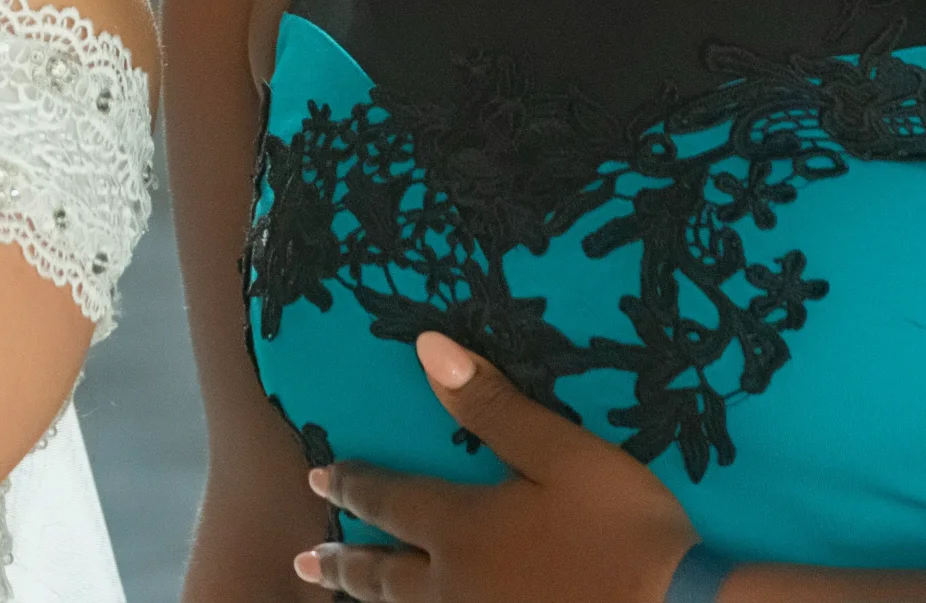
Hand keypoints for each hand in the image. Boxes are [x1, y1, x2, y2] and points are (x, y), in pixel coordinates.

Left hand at [292, 333, 698, 602]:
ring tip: (339, 595)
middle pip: (382, 574)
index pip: (389, 501)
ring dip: (369, 600)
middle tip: (303, 560)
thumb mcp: (563, 453)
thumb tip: (427, 348)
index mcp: (462, 528)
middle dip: (342, 562)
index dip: (353, 486)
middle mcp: (454, 586)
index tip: (317, 478)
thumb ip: (492, 405)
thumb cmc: (622, 529)